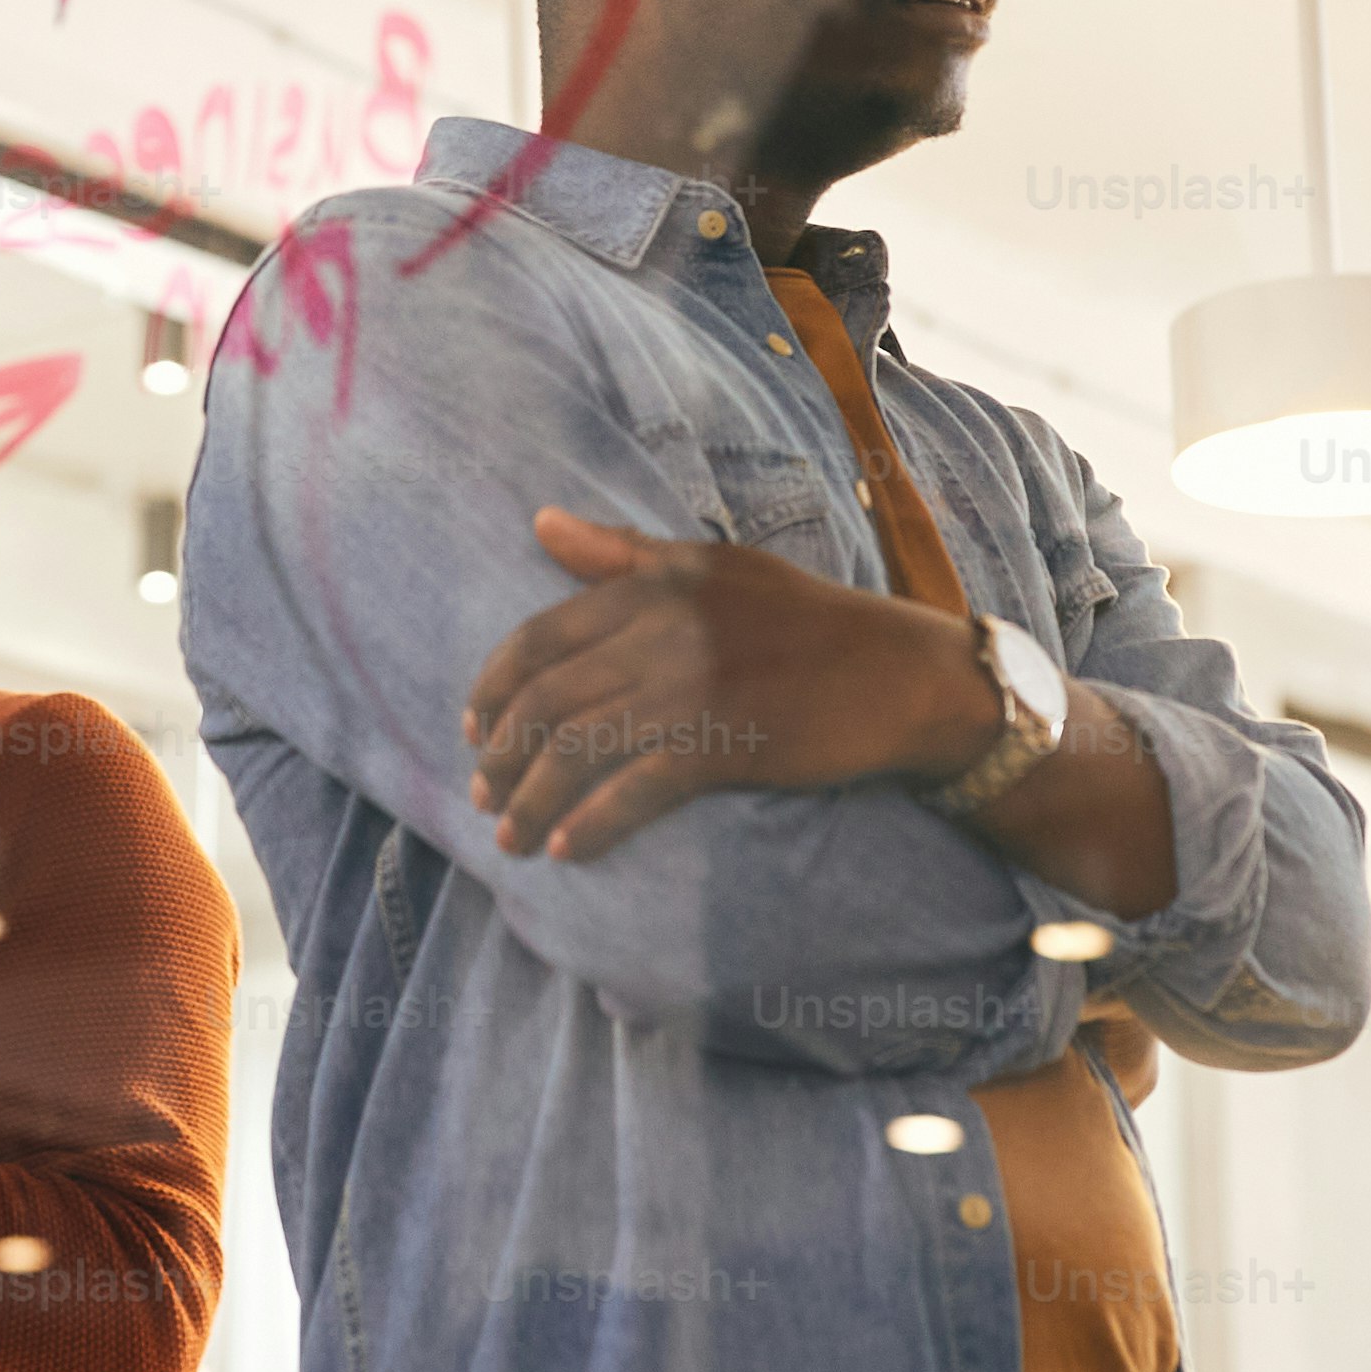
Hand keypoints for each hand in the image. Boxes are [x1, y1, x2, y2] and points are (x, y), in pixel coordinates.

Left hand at [465, 508, 995, 863]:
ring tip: (511, 838)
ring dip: (531, 801)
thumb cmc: (803, 620)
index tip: (472, 729)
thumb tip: (540, 522)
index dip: (493, 689)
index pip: (539, 636)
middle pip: (547, 700)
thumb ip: (621, 552)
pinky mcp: (723, 744)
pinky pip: (634, 791)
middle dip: (501, 757)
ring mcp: (691, 689)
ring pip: (578, 751)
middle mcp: (662, 631)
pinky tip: (567, 849)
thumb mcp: (713, 567)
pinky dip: (591, 824)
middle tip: (483, 797)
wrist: (898, 674)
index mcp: (653, 584)